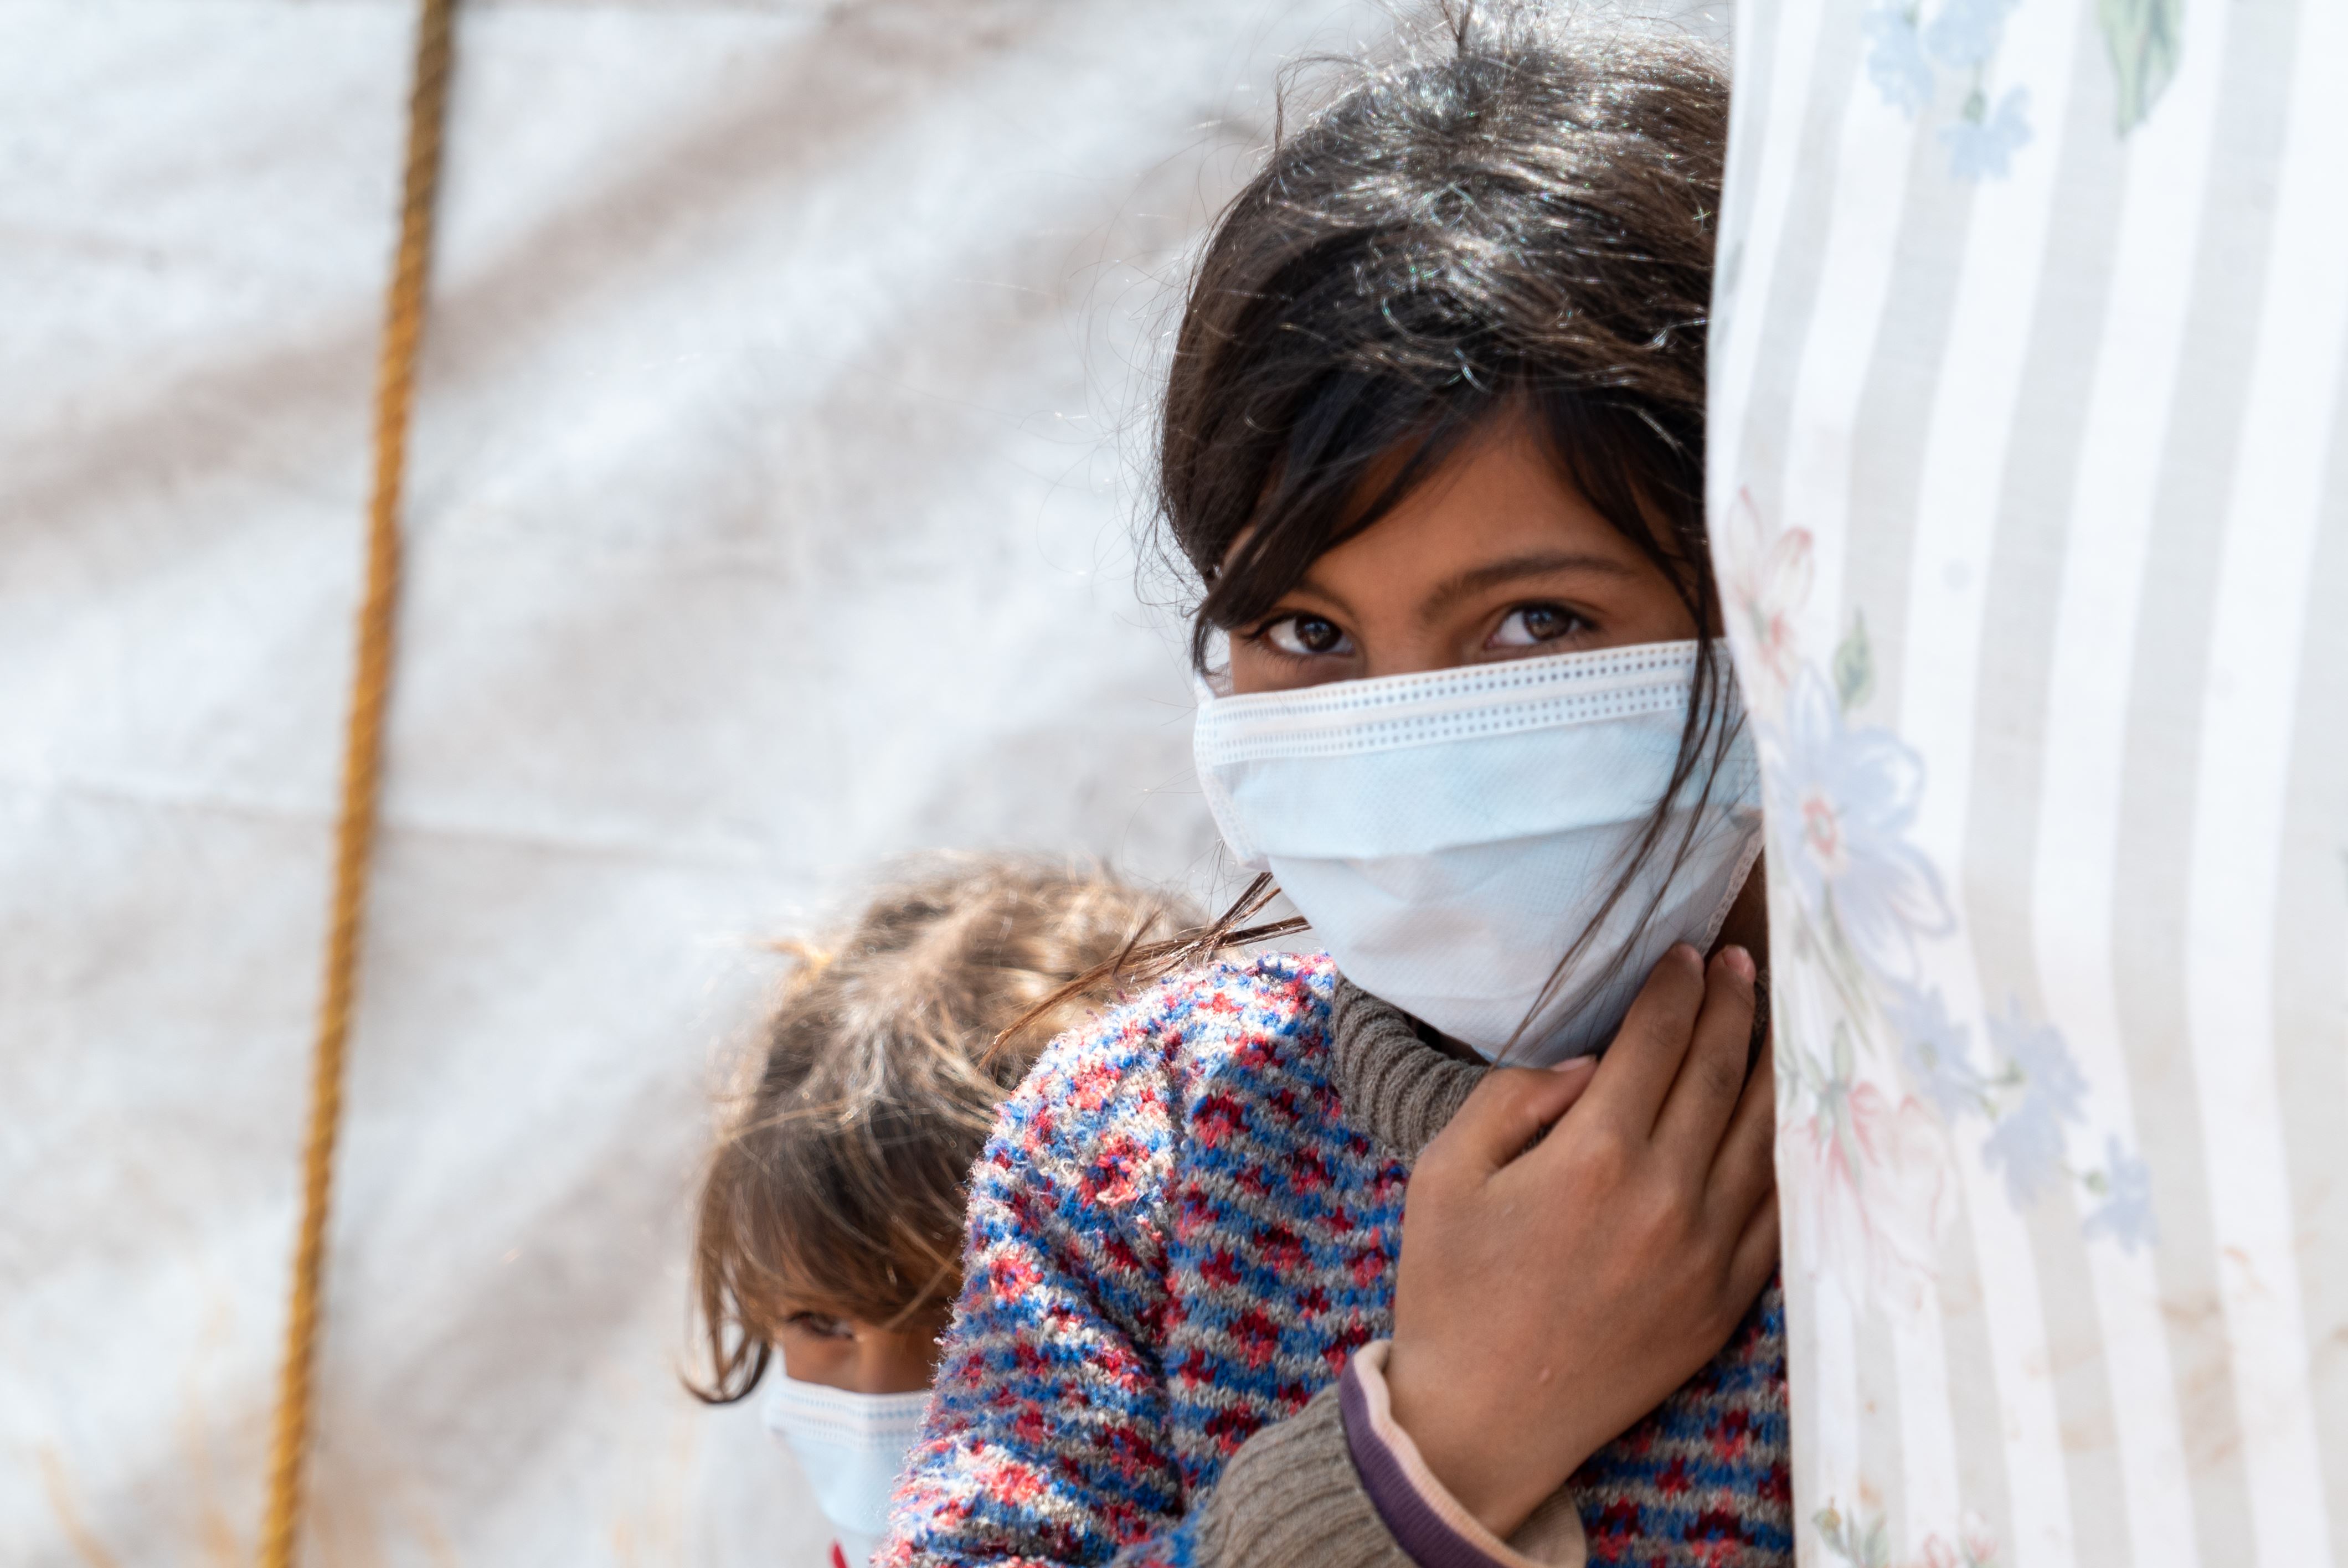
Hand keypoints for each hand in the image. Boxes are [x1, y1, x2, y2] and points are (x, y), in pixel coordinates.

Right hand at [1382, 944, 1777, 1537]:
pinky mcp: (1726, 1298)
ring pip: (1764, 1132)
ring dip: (1772, 1064)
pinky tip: (1787, 1117)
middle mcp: (1665, 1196)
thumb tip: (1590, 1062)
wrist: (1483, 1419)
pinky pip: (1779, 1209)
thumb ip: (1512, 1099)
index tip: (1684, 952)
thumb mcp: (1445, 1175)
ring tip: (1773, 1018)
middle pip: (1720, 1071)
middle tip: (1739, 962)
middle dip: (1733, 1003)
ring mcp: (1707, 1251)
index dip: (1675, 986)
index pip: (1656, 1040)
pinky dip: (1789, 1151)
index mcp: (1593, 1156)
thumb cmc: (1451, 1289)